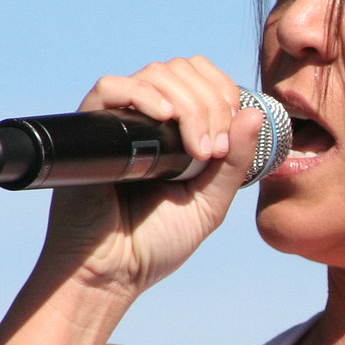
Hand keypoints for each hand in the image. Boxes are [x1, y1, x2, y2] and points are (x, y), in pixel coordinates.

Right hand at [34, 56, 264, 296]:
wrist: (112, 272)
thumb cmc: (158, 242)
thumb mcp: (211, 202)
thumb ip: (234, 162)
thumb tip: (254, 113)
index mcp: (176, 129)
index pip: (202, 78)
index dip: (223, 92)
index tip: (230, 136)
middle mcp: (147, 118)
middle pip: (183, 71)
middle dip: (211, 103)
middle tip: (213, 150)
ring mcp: (118, 121)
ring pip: (155, 74)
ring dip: (188, 104)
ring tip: (196, 150)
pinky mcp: (89, 130)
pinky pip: (109, 87)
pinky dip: (141, 94)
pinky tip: (163, 118)